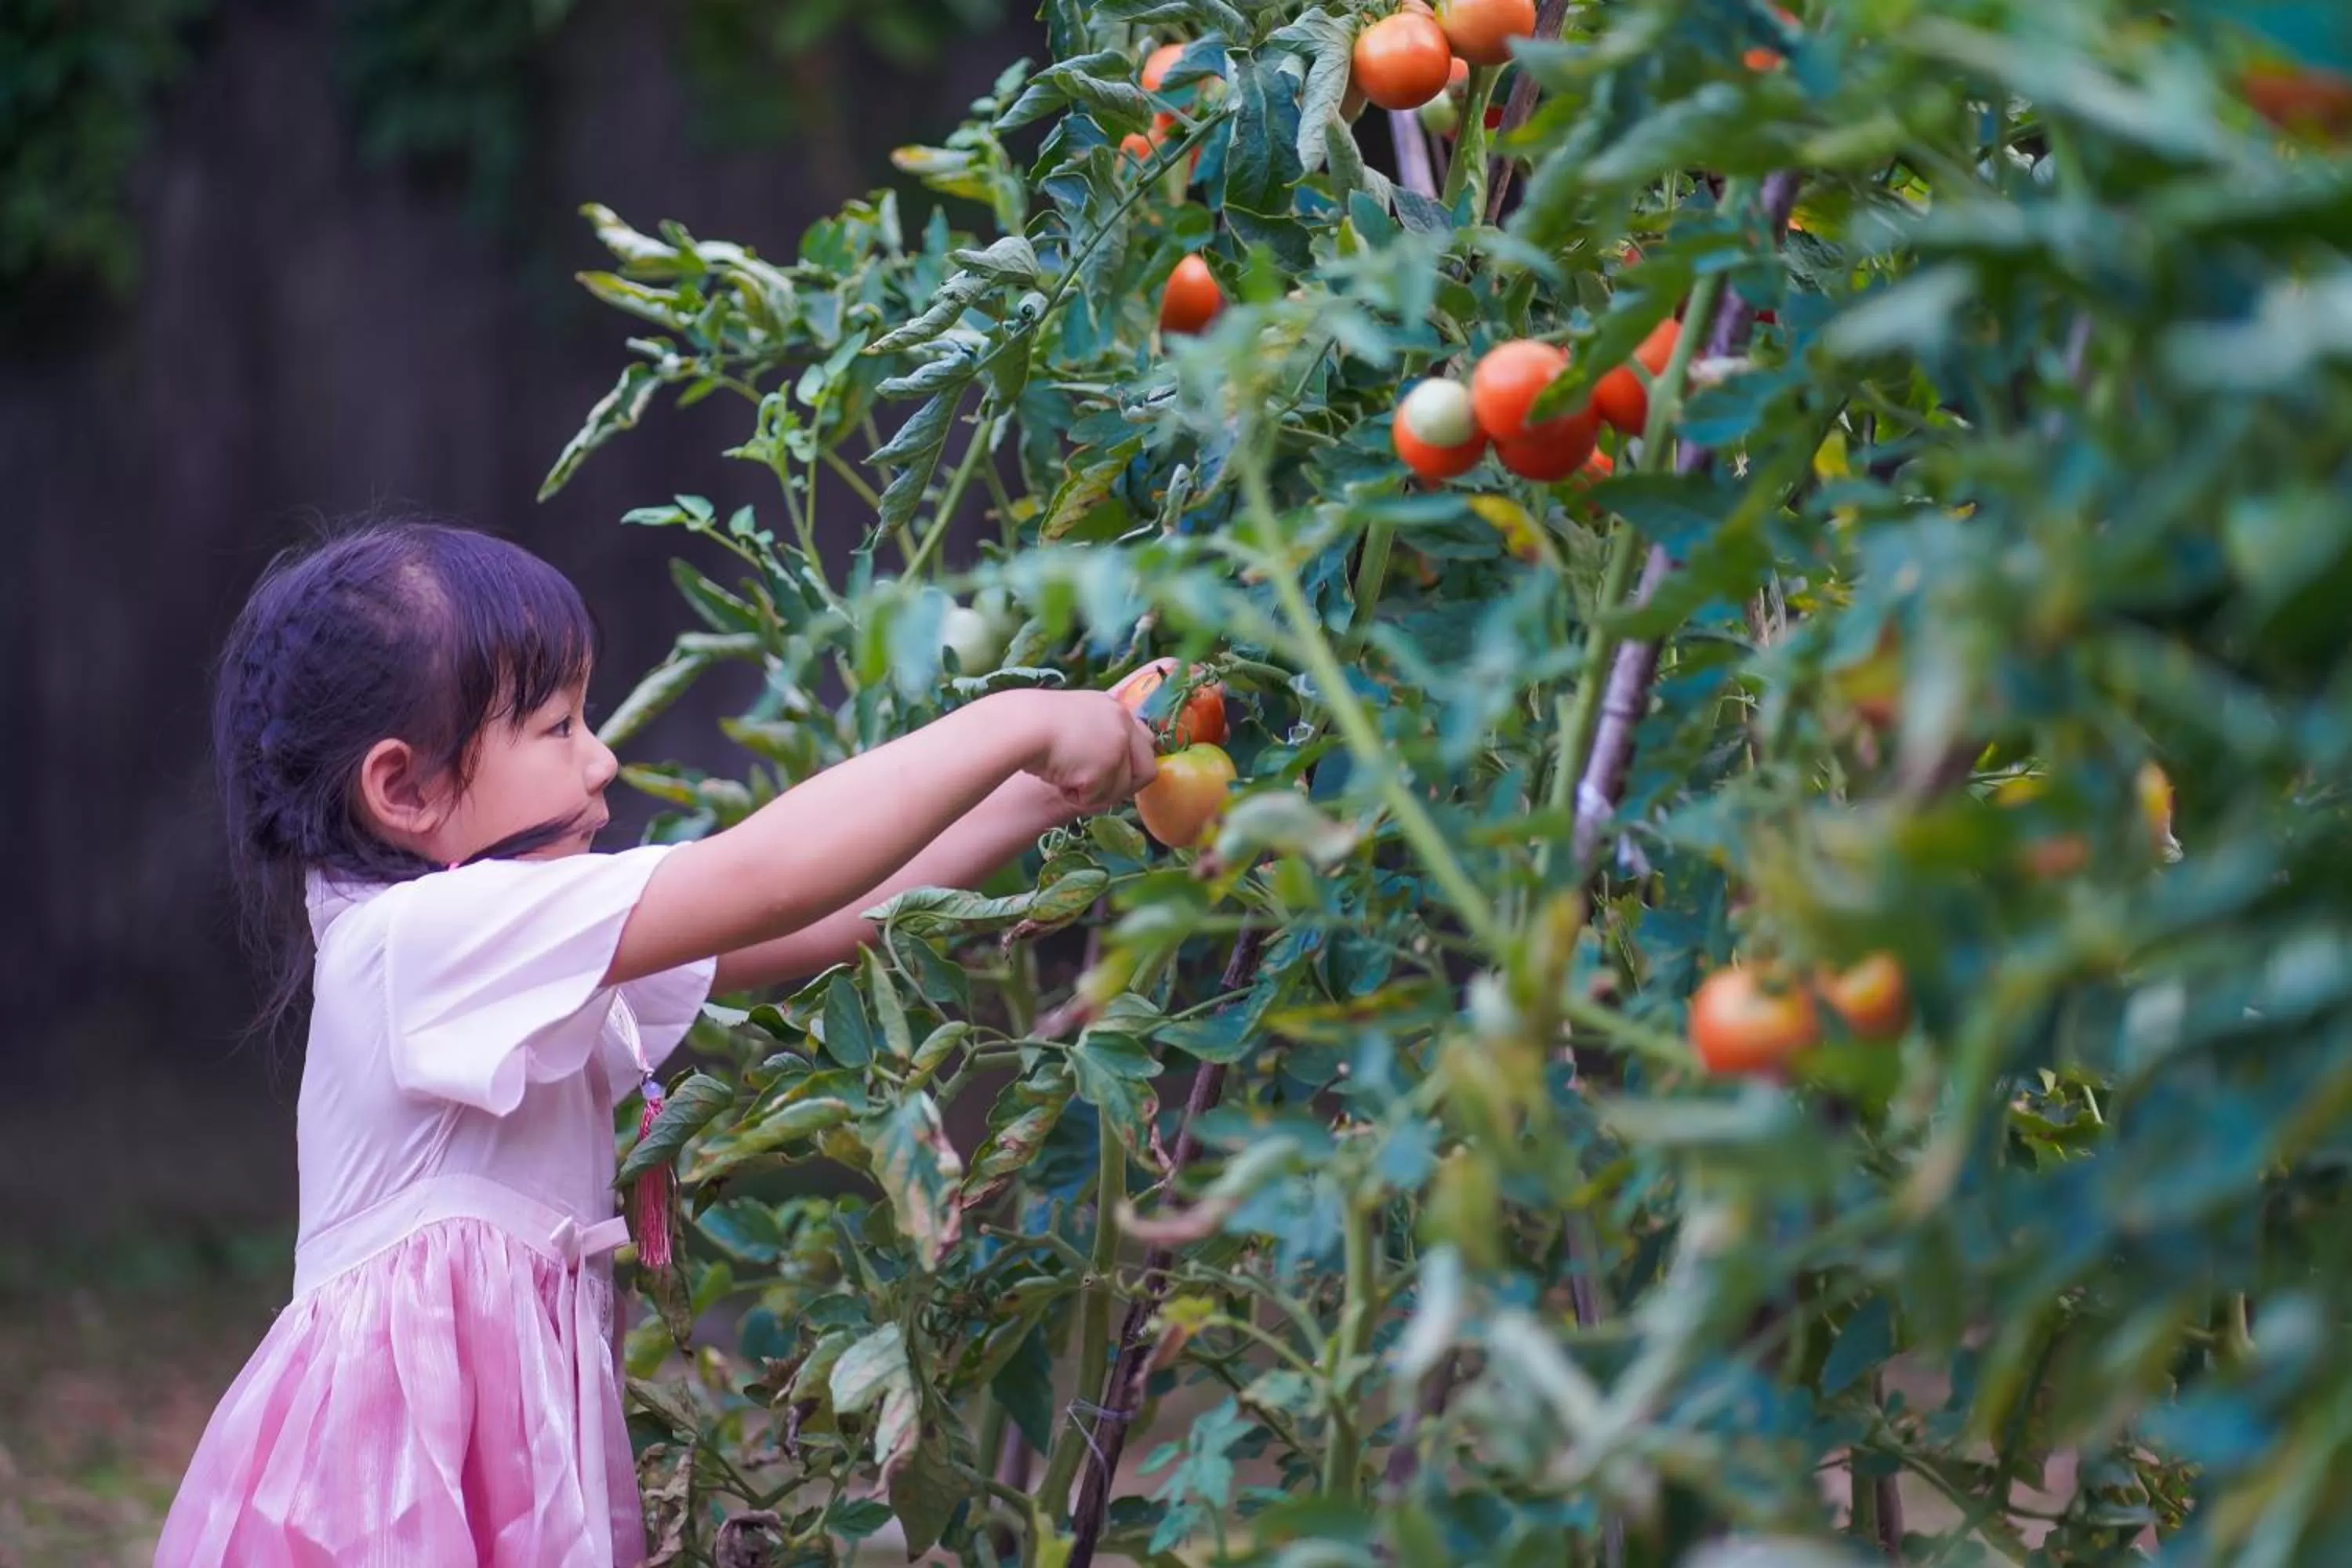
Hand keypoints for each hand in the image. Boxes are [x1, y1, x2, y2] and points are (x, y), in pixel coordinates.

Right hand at [1008, 690, 1158, 810]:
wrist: (1021, 726)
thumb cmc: (1032, 724)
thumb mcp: (1072, 722)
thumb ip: (1096, 737)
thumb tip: (1112, 768)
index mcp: (1114, 708)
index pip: (1145, 740)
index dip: (1132, 763)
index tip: (1113, 775)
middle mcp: (1123, 724)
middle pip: (1146, 769)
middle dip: (1122, 786)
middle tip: (1094, 790)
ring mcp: (1118, 745)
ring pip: (1120, 789)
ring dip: (1094, 793)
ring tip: (1066, 780)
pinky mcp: (1107, 766)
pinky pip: (1099, 798)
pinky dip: (1079, 798)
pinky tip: (1059, 784)